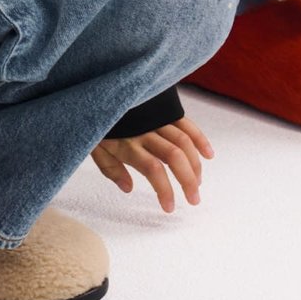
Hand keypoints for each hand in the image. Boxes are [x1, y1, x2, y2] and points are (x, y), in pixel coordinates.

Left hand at [89, 116, 214, 212]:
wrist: (95, 92)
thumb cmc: (92, 122)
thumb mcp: (93, 147)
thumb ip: (110, 168)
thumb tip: (128, 188)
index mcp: (127, 143)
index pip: (153, 169)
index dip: (165, 190)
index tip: (169, 207)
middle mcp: (145, 131)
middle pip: (175, 157)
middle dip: (188, 180)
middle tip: (194, 199)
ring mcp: (156, 119)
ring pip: (184, 142)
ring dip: (195, 164)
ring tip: (198, 182)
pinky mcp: (163, 109)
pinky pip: (186, 123)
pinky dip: (199, 138)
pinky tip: (208, 155)